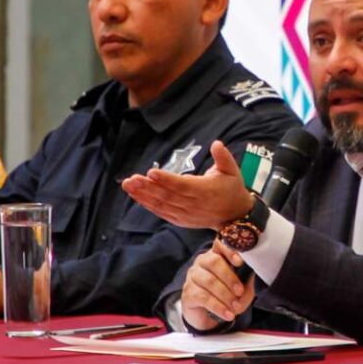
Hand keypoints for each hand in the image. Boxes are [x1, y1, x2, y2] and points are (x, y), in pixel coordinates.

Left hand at [122, 140, 252, 228]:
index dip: (166, 180)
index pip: (182, 185)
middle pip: (167, 195)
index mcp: (205, 190)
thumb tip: (216, 143)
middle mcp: (193, 204)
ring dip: (143, 195)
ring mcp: (185, 214)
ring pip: (161, 204)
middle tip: (132, 178)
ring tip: (128, 185)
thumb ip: (223, 157)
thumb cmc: (231, 188)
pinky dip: (148, 205)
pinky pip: (161, 212)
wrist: (234, 216)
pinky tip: (136, 196)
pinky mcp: (180, 219)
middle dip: (148, 187)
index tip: (151, 172)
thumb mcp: (232, 170)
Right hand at [181, 240, 254, 330]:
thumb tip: (254, 281)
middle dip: (230, 277)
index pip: (219, 244)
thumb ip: (247, 283)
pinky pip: (203, 297)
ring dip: (225, 295)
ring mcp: (193, 276)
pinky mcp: (188, 293)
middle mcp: (202, 262)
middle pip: (214, 262)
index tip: (240, 262)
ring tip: (235, 306)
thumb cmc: (224, 295)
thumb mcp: (239, 289)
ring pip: (209, 281)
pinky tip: (228, 314)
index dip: (229, 250)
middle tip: (240, 291)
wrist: (206, 315)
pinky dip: (218, 307)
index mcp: (216, 255)